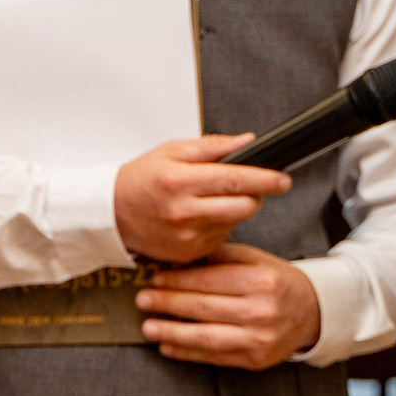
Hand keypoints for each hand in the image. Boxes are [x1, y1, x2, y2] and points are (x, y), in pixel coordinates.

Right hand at [113, 134, 291, 264]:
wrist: (112, 213)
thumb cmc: (140, 180)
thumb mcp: (171, 151)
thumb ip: (212, 147)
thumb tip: (246, 142)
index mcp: (180, 181)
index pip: (236, 180)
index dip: (265, 179)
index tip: (283, 179)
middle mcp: (185, 211)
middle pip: (245, 206)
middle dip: (255, 195)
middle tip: (247, 187)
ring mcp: (188, 236)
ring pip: (235, 222)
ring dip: (234, 210)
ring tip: (209, 201)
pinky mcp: (190, 253)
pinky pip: (221, 237)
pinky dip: (219, 226)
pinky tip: (199, 217)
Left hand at [138, 242, 321, 368]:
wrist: (310, 312)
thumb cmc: (274, 282)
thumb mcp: (253, 260)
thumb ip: (217, 258)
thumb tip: (175, 260)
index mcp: (261, 282)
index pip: (208, 282)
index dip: (177, 281)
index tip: (154, 278)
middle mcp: (262, 312)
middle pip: (203, 309)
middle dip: (167, 304)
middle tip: (142, 300)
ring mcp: (259, 340)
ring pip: (205, 337)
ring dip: (171, 332)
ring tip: (148, 327)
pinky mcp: (255, 361)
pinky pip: (214, 357)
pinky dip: (187, 352)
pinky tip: (167, 345)